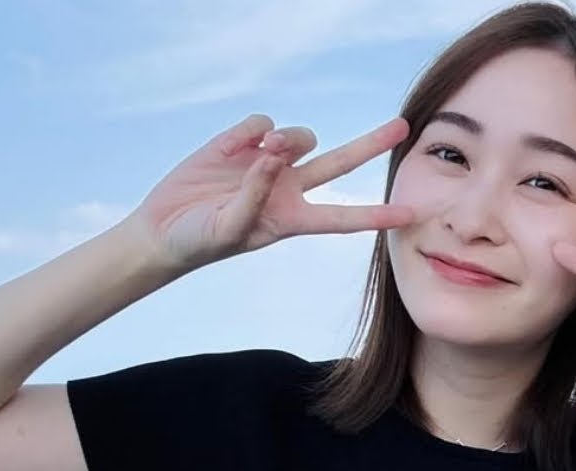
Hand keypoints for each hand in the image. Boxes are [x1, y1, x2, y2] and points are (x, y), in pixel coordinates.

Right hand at [128, 114, 416, 272]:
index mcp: (294, 219)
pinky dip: (247, 135)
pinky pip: (261, 124)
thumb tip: (273, 156)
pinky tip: (228, 151)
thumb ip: (254, 195)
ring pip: (300, 136)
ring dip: (288, 139)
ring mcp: (269, 163)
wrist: (164, 228)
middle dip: (371, 144)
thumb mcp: (231, 228)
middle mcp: (290, 188)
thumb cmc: (201, 240)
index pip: (344, 218)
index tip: (411, 214)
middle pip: (341, 163)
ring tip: (266, 151)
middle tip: (402, 127)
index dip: (377, 216)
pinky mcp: (243, 143)